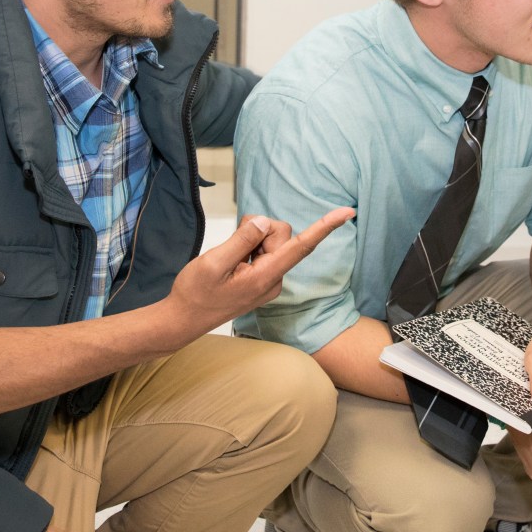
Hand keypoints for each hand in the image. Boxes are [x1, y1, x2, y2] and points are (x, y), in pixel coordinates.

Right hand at [168, 209, 354, 333]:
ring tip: (229, 259)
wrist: (184, 319)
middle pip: (281, 234)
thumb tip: (264, 222)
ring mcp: (269, 279)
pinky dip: (248, 248)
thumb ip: (242, 240)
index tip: (347, 212)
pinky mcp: (262, 277)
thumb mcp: (214, 263)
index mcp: (266, 276)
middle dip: (258, 230)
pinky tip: (233, 263)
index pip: (301, 246)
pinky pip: (263, 249)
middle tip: (232, 248)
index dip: (325, 226)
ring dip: (251, 240)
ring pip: (271, 240)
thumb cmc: (196, 293)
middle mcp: (274, 278)